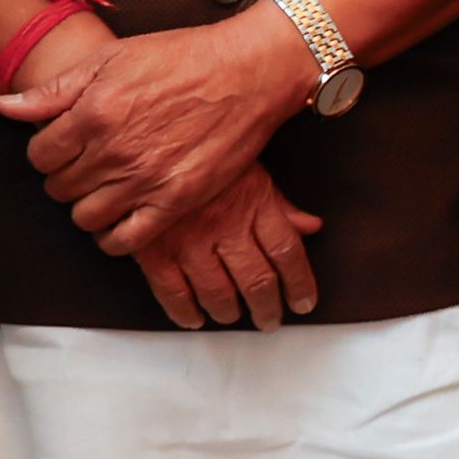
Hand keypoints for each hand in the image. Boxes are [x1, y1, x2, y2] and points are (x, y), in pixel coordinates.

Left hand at [0, 9, 313, 251]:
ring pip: (85, 217)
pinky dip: (114, 238)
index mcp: (93, 113)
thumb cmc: (185, 56)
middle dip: (67, 177)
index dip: (49, 151)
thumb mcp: (114, 58)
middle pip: (59, 188)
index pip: (39, 155)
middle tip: (89, 164)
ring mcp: (145, 180)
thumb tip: (6, 108)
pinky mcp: (177, 200)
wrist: (250, 70)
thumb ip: (57, 90)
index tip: (68, 145)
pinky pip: (126, 240)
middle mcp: (114, 151)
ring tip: (106, 189)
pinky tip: (121, 220)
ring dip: (88, 206)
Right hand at [129, 165, 321, 329]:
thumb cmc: (203, 152)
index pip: (288, 254)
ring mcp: (189, 240)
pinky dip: (185, 312)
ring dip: (228, 312)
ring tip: (232, 315)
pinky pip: (173, 292)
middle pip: (257, 281)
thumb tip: (311, 227)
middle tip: (269, 320)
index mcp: (255, 204)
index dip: (300, 285)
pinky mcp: (154, 249)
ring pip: (218, 293)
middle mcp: (226, 226)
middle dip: (267, 308)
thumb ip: (280, 204)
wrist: (148, 139)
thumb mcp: (250, 168)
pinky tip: (194, 318)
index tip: (303, 303)